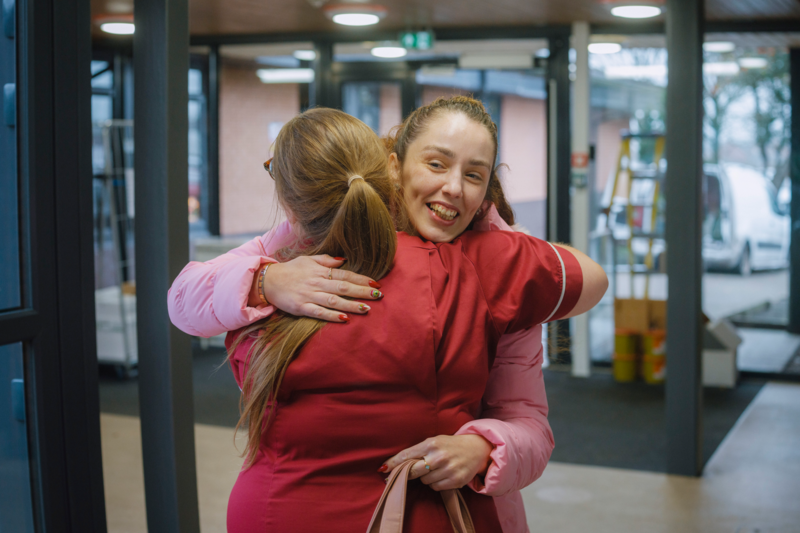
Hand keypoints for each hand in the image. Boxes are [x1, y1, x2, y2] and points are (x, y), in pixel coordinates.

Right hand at [250, 255, 382, 321]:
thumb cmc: (290, 270)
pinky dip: (332, 316)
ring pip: (334, 300)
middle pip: (343, 287)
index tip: (376, 282)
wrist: (268, 281)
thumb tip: (343, 260)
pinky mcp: (301, 308)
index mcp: (320, 271)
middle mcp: (317, 283)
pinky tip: (345, 319)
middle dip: (362, 291)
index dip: (361, 278)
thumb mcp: (308, 260)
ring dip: (351, 304)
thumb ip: (326, 260)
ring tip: (366, 308)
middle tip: (378, 294)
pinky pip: (319, 313)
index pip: (345, 274)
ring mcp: (309, 296)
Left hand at [382, 435, 492, 490]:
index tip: (383, 469)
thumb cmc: (450, 445)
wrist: (476, 449)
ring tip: (434, 469)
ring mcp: (448, 469)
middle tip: (405, 474)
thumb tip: (395, 464)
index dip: (393, 463)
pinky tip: (442, 475)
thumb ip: (417, 450)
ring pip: (424, 481)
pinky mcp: (455, 481)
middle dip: (407, 474)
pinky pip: (436, 487)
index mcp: (431, 443)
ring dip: (425, 477)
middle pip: (413, 471)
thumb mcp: (434, 441)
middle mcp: (439, 456)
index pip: (407, 455)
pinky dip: (435, 483)